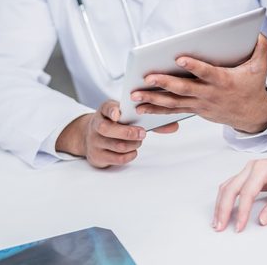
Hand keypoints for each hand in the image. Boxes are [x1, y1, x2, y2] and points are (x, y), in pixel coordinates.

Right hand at [56, 100, 178, 167]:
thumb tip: (175, 126)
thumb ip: (148, 118)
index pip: (106, 108)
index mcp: (104, 111)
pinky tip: (133, 150)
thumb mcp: (126, 116)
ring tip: (138, 140)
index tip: (119, 113)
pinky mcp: (97, 156)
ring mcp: (95, 142)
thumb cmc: (115, 124)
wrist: (91, 136)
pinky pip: (116, 158)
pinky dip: (129, 155)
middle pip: (108, 129)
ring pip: (115, 145)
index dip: (112, 111)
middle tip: (143, 133)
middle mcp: (96, 125)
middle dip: (128, 132)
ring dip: (132, 144)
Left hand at [131, 34, 266, 133]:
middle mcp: (209, 94)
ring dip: (154, 100)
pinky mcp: (194, 110)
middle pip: (184, 89)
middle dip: (165, 83)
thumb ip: (260, 48)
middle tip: (148, 77)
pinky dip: (157, 110)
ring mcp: (199, 104)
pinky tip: (142, 109)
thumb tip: (256, 31)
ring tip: (135, 96)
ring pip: (174, 103)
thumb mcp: (261, 67)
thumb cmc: (252, 87)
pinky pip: (173, 111)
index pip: (207, 72)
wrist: (251, 114)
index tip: (179, 57)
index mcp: (223, 81)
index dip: (194, 66)